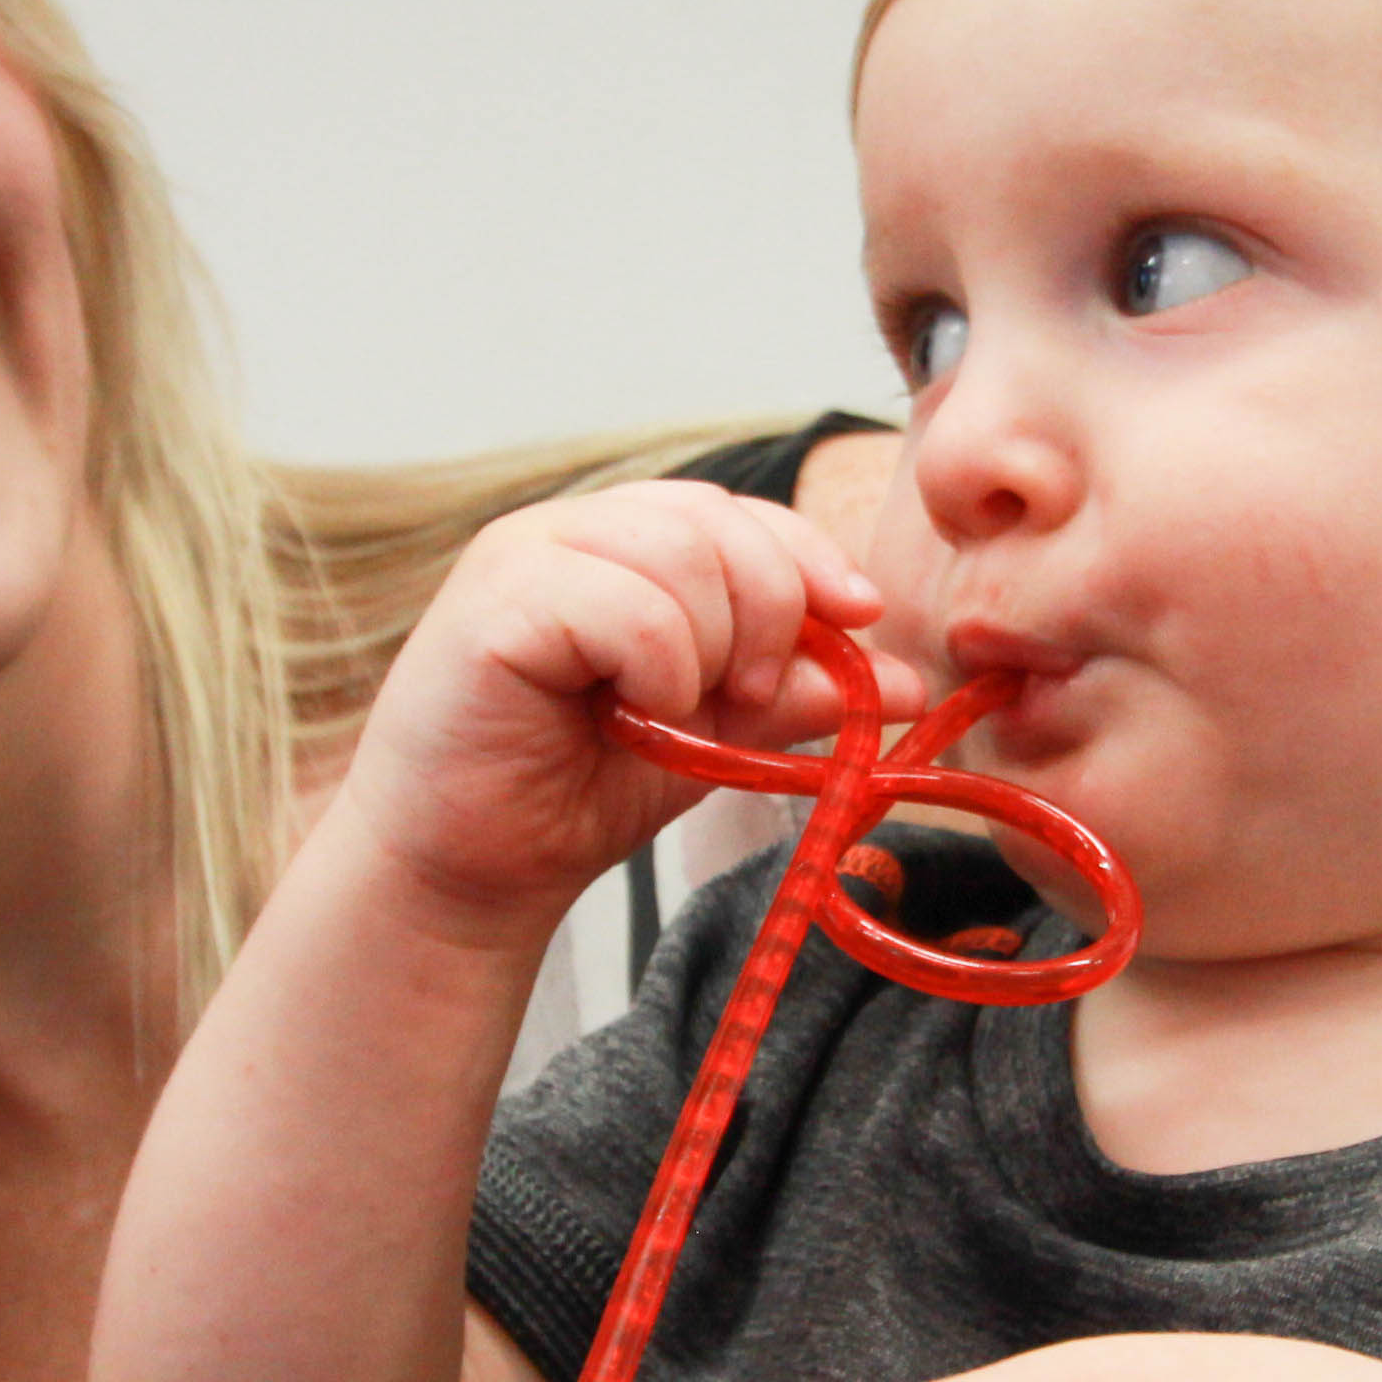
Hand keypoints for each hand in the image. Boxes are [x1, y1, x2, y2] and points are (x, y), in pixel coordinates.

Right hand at [332, 482, 899, 932]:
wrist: (471, 869)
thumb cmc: (575, 792)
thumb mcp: (714, 735)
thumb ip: (795, 694)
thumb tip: (910, 684)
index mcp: (617, 544)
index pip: (737, 512)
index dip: (808, 557)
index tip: (862, 617)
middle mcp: (567, 531)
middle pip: (717, 519)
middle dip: (770, 608)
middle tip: (751, 692)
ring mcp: (522, 556)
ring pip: (678, 552)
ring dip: (710, 646)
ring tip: (673, 711)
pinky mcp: (492, 604)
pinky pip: (625, 604)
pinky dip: (657, 666)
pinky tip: (631, 712)